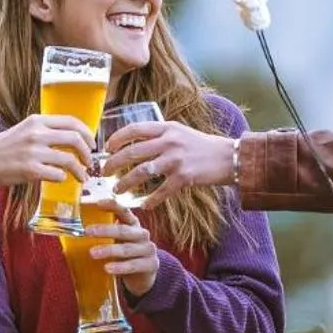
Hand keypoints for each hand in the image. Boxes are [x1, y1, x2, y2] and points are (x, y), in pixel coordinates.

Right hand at [0, 115, 93, 191]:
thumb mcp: (22, 131)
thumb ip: (43, 132)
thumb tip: (69, 139)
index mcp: (36, 121)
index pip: (71, 121)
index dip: (87, 133)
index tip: (92, 144)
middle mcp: (36, 133)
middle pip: (75, 139)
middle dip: (87, 153)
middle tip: (89, 162)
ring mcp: (33, 152)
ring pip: (69, 159)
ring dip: (80, 171)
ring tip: (82, 177)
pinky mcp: (30, 170)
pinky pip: (58, 175)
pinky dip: (63, 178)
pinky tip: (60, 180)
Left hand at [88, 203, 159, 297]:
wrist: (144, 275)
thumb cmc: (126, 255)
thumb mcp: (117, 242)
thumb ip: (104, 235)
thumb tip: (76, 231)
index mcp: (133, 225)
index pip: (124, 211)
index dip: (112, 206)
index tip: (98, 203)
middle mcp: (142, 234)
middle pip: (124, 230)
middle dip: (105, 230)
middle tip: (87, 231)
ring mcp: (148, 249)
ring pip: (127, 249)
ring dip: (109, 250)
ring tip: (93, 253)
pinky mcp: (151, 264)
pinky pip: (133, 265)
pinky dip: (120, 267)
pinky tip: (108, 268)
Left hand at [98, 121, 236, 203]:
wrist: (228, 157)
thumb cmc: (201, 145)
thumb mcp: (179, 132)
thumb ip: (159, 135)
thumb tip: (133, 143)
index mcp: (167, 127)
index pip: (134, 129)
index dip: (117, 139)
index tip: (106, 148)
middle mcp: (169, 142)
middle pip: (132, 153)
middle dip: (113, 164)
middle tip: (104, 172)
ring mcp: (176, 160)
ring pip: (141, 173)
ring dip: (125, 184)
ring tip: (116, 190)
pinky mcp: (184, 177)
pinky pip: (160, 191)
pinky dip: (150, 200)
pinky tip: (143, 205)